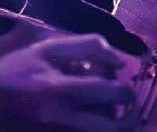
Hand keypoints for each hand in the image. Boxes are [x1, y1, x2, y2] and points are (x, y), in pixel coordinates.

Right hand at [0, 33, 135, 130]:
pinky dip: (90, 129)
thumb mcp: (48, 50)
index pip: (109, 93)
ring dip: (107, 126)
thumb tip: (119, 61)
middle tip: (123, 109)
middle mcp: (57, 119)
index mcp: (59, 90)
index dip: (126, 91)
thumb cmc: (16, 71)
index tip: (125, 88)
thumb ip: (88, 46)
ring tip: (105, 115)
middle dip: (125, 118)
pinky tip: (88, 119)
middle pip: (110, 128)